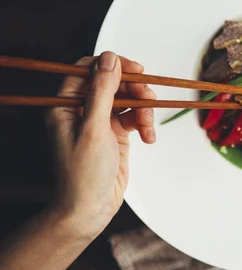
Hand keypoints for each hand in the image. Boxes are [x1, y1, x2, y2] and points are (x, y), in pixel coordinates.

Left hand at [46, 52, 155, 238]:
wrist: (88, 210)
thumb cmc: (82, 174)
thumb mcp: (94, 128)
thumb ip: (102, 91)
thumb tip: (109, 59)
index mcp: (64, 104)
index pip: (88, 70)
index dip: (113, 66)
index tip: (137, 70)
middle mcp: (81, 109)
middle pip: (113, 83)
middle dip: (134, 91)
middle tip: (149, 101)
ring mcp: (99, 122)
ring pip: (127, 100)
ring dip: (143, 109)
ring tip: (148, 127)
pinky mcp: (116, 134)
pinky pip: (134, 118)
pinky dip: (145, 124)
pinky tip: (149, 138)